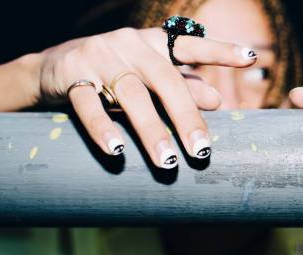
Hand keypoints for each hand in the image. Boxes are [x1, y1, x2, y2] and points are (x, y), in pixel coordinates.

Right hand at [37, 27, 256, 165]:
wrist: (51, 69)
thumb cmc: (112, 75)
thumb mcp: (148, 80)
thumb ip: (181, 87)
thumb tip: (218, 100)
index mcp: (151, 43)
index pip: (189, 45)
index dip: (220, 50)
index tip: (250, 58)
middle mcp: (129, 44)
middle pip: (164, 80)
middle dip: (185, 117)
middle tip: (201, 152)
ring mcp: (99, 56)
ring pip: (130, 95)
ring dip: (151, 130)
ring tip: (167, 162)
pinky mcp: (71, 74)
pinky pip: (88, 105)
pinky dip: (103, 128)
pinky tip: (117, 151)